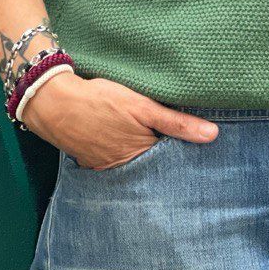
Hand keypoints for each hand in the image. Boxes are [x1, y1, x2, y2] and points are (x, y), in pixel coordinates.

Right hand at [21, 73, 218, 168]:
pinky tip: (130, 149)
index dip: (187, 155)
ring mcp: (109, 169)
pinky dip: (126, 160)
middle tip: (183, 154)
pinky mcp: (95, 164)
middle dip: (168, 163)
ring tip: (160, 153)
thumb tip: (213, 135)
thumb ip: (177, 122)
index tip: (202, 153)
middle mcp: (127, 169)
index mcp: (143, 156)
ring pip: (137, 168)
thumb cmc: (101, 100)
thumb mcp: (142, 106)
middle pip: (155, 167)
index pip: (174, 162)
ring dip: (147, 162)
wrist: (55, 103)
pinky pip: (117, 166)